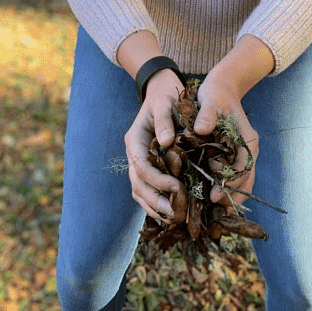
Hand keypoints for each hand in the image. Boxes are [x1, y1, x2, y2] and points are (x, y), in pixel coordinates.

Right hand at [124, 69, 185, 220]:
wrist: (161, 91)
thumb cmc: (165, 97)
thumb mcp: (164, 103)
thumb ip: (164, 120)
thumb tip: (166, 142)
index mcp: (135, 140)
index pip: (140, 166)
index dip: (156, 180)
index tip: (177, 187)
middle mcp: (134, 153)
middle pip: (137, 183)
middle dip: (155, 200)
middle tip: (174, 213)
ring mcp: (139, 161)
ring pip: (139, 190)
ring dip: (154, 206)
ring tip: (174, 218)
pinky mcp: (149, 166)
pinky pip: (147, 189)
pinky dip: (156, 203)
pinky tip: (171, 213)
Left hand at [194, 73, 258, 212]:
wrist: (221, 87)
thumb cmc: (216, 93)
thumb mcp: (210, 100)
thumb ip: (207, 115)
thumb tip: (201, 130)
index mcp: (247, 139)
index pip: (243, 167)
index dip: (231, 183)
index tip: (215, 194)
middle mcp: (247, 150)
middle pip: (245, 180)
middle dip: (232, 196)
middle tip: (214, 210)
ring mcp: (241, 154)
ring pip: (241, 181)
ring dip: (230, 196)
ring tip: (215, 214)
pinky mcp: (231, 156)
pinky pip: (232, 176)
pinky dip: (225, 188)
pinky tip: (211, 200)